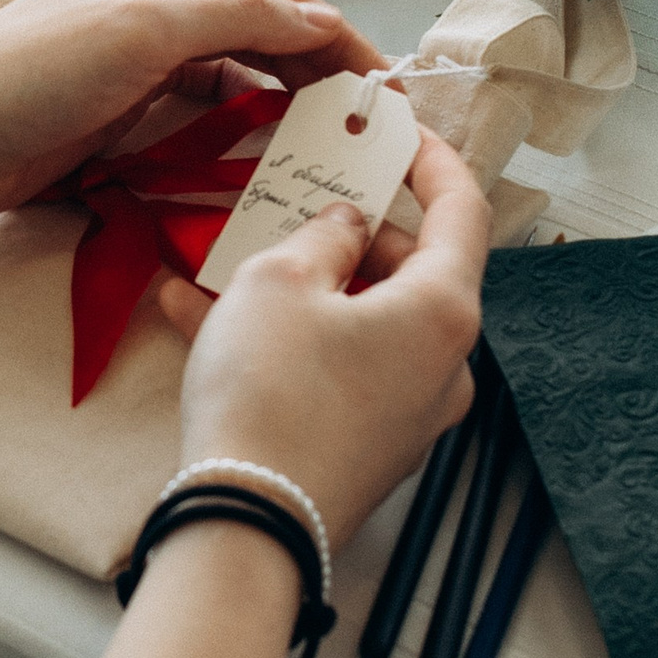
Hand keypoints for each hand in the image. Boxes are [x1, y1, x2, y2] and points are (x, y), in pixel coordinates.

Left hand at [0, 0, 385, 287]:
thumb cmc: (33, 70)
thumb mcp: (143, 31)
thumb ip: (238, 21)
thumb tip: (322, 19)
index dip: (336, 40)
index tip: (389, 87)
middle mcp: (159, 9)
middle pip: (262, 43)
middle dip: (318, 82)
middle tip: (376, 132)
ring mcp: (144, 71)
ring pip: (237, 92)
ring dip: (284, 119)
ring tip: (339, 158)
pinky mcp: (128, 126)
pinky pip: (202, 134)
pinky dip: (240, 151)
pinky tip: (275, 175)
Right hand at [154, 133, 487, 549]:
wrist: (247, 527)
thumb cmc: (270, 391)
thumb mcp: (279, 282)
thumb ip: (321, 234)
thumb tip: (346, 224)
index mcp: (442, 311)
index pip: (463, 210)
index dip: (433, 159)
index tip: (400, 130)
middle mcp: (444, 364)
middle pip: (410, 270)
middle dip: (351, 230)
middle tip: (300, 196)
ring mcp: (410, 413)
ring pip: (362, 320)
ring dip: (302, 284)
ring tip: (223, 256)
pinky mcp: (368, 448)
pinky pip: (334, 369)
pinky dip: (285, 338)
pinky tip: (194, 313)